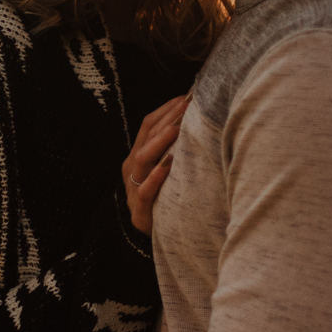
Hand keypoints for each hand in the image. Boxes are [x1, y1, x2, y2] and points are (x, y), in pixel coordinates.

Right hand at [121, 95, 187, 235]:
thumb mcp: (169, 171)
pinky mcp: (140, 212)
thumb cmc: (168, 198)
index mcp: (137, 157)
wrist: (159, 236)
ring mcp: (133, 190)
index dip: (165, 109)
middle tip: (187, 106)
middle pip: (145, 138)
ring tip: (177, 128)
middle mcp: (131, 170)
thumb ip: (177, 147)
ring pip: (142, 159)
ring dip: (160, 142)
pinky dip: (156, 177)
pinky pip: (146, 191)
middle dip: (166, 120)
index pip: (147, 125)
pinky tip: (169, 165)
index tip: (185, 96)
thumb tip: (199, 117)